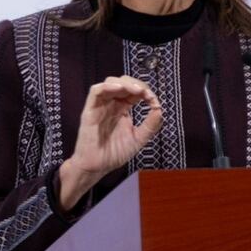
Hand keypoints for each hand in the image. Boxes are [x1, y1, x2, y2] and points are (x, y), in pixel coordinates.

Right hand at [57, 76, 161, 210]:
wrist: (97, 167)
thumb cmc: (114, 154)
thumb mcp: (138, 139)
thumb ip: (150, 125)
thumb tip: (160, 109)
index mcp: (122, 110)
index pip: (134, 92)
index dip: (145, 91)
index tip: (154, 100)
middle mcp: (112, 105)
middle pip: (123, 83)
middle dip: (137, 84)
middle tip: (146, 93)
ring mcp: (101, 106)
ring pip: (110, 83)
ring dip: (125, 83)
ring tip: (136, 90)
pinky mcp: (90, 110)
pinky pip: (95, 91)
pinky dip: (108, 86)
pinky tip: (119, 89)